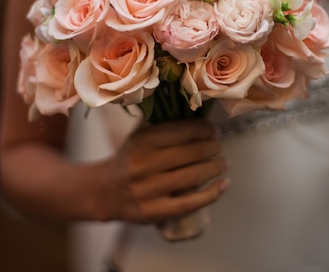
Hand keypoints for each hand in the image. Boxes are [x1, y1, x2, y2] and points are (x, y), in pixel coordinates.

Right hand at [97, 118, 228, 223]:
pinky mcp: (154, 211)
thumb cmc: (129, 160)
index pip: (182, 131)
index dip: (204, 129)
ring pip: (192, 177)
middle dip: (212, 148)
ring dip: (215, 168)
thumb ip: (165, 126)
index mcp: (141, 141)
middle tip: (219, 146)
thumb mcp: (139, 136)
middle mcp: (143, 164)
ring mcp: (148, 190)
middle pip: (190, 153)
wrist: (104, 191)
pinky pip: (190, 203)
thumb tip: (201, 115)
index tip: (213, 130)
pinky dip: (212, 194)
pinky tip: (224, 184)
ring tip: (224, 163)